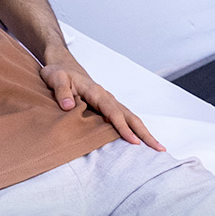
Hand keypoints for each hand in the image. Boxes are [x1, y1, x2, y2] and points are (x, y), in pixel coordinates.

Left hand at [39, 56, 164, 148]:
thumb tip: (68, 106)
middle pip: (129, 116)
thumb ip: (61, 91)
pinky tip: (140, 140)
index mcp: (96, 92)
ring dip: (144, 132)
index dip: (123, 127)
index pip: (113, 112)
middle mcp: (106, 97)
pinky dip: (134, 129)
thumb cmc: (58, 73)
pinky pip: (124, 118)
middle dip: (144, 133)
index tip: (133, 141)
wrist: (62, 66)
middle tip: (159, 149)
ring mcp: (108, 102)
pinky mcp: (107, 107)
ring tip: (157, 148)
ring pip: (130, 118)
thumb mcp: (54, 78)